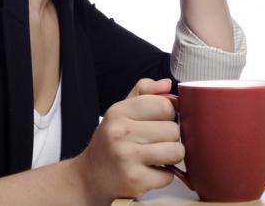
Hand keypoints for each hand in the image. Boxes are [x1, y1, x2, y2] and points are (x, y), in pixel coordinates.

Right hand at [73, 78, 182, 202]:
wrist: (88, 177)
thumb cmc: (110, 142)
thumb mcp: (121, 111)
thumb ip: (145, 92)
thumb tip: (167, 84)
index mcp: (119, 112)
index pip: (165, 105)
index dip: (168, 115)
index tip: (159, 122)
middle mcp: (121, 133)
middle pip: (173, 130)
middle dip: (170, 138)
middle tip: (154, 143)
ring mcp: (127, 158)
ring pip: (176, 152)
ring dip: (171, 156)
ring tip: (157, 156)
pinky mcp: (134, 180)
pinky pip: (169, 176)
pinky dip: (163, 176)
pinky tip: (148, 172)